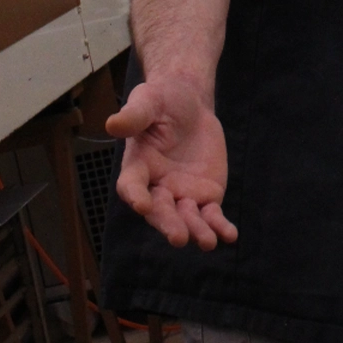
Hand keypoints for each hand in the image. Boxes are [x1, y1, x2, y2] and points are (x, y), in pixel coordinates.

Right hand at [105, 76, 237, 249]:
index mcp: (137, 166)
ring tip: (207, 242)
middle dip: (169, 223)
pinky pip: (211, 215)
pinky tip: (229, 236)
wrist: (190, 105)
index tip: (142, 204)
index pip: (132, 186)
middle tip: (178, 236)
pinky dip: (219, 226)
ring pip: (187, 218)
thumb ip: (134, 115)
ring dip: (196, 231)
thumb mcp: (148, 101)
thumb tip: (112, 124)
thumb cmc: (162, 101)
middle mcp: (157, 186)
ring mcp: (182, 194)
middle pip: (160, 210)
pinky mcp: (205, 194)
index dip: (135, 196)